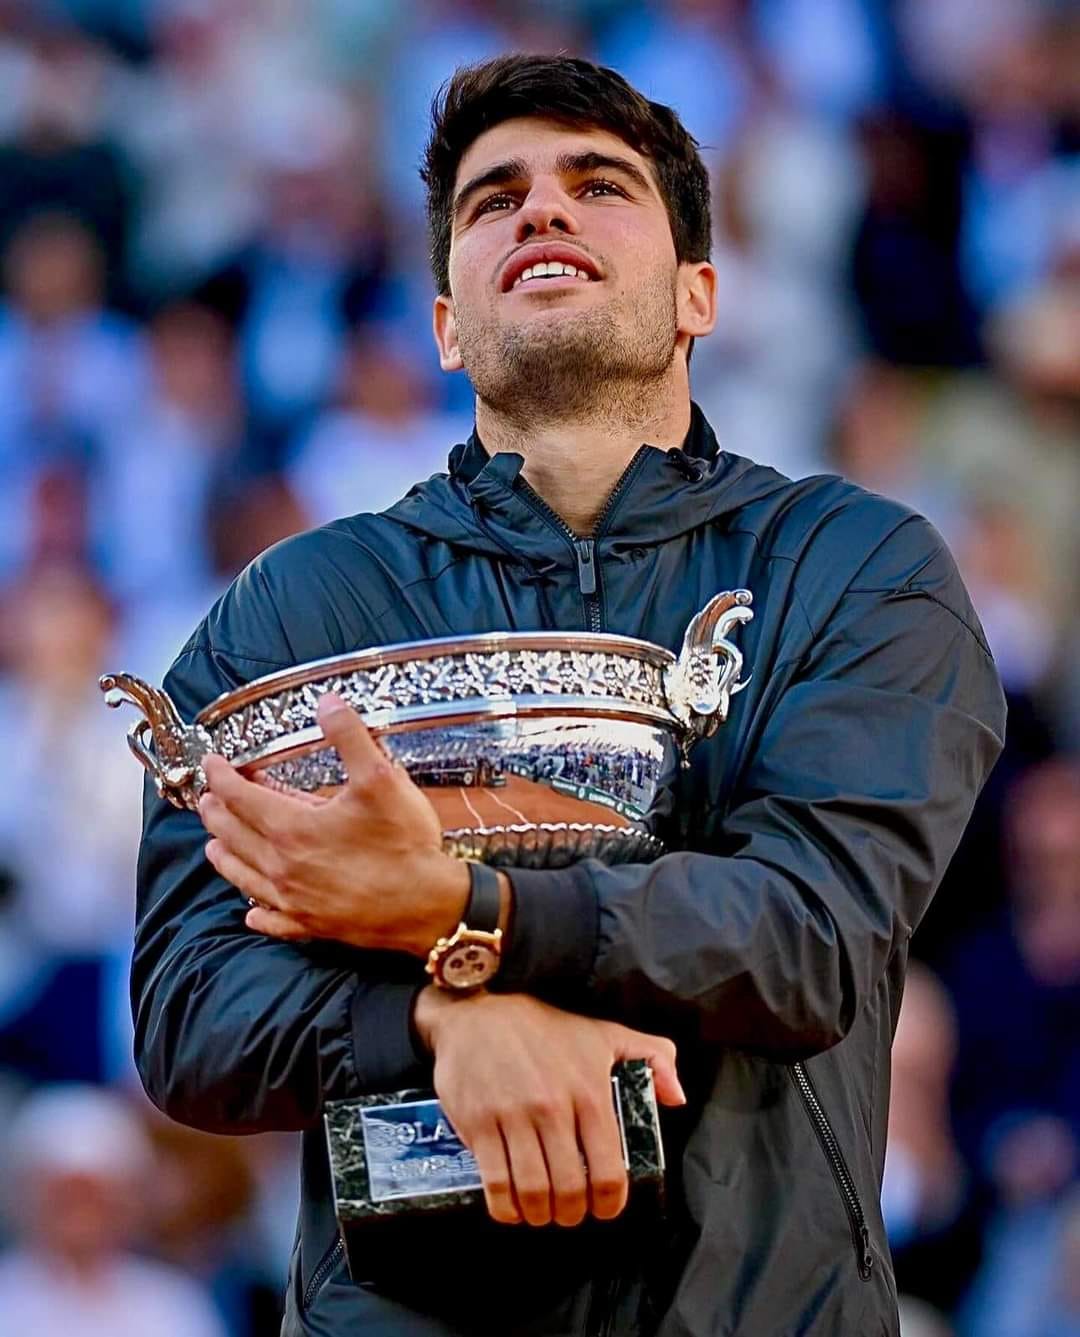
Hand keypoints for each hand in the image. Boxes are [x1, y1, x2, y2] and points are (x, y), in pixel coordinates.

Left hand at [198, 695, 468, 952]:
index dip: (220, 776)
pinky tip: (252, 912)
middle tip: (209, 796)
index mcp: (292, 829)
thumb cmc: (404, 846)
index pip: (240, 797)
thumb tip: (327, 704)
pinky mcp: (311, 926)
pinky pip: (271, 921)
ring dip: (224, 856)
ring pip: (242, 877)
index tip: (212, 763)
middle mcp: (282, 867)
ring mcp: (294, 901)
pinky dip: (255, 913)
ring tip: (215, 844)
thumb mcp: (382, 779)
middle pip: (233, 835)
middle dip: (216, 811)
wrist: (428, 907)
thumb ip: (350, 737)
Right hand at [413, 988, 684, 1228]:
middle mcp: (553, 1107)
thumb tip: (677, 1098)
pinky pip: (495, 1184)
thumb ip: (654, 1058)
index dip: (609, 1204)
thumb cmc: (545, 1030)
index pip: (609, 1171)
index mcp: (590, 1092)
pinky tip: (511, 1207)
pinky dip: (505, 1208)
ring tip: (541, 1212)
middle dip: (571, 1214)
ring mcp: (513, 1117)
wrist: (478, 1015)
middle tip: (568, 1212)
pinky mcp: (478, 1124)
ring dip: (539, 1215)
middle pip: (569, 1189)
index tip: (603, 1208)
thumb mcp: (606, 1034)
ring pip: (532, 1192)